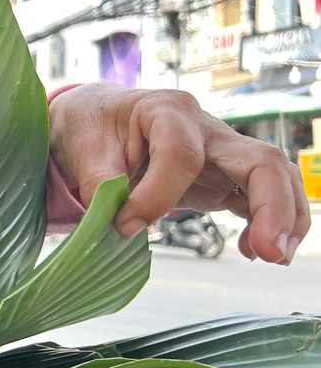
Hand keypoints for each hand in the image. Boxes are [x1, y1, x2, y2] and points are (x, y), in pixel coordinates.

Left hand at [48, 83, 310, 263]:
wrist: (100, 118)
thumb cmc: (94, 127)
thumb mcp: (84, 149)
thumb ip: (100, 186)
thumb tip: (118, 227)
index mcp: (167, 111)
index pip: (181, 156)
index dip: (156, 196)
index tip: (125, 225)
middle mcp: (205, 129)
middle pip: (260, 160)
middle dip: (273, 205)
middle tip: (268, 251)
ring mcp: (220, 153)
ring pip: (272, 176)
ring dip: (283, 217)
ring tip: (273, 256)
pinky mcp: (221, 177)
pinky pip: (255, 197)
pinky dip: (265, 223)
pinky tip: (253, 251)